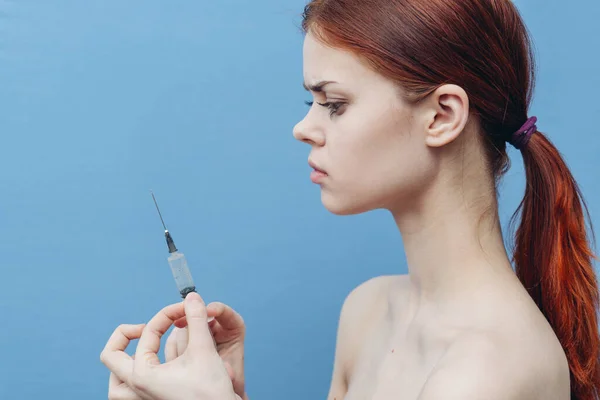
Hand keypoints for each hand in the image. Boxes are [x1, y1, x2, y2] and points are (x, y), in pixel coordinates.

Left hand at [100, 292, 240, 399]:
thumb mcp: (203, 349)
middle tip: (145, 328)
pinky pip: (129, 388)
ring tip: (142, 347)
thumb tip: (191, 297)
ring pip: (116, 379)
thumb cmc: (210, 391)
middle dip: (125, 336)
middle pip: (111, 357)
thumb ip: (196, 319)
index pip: (148, 332)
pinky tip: (154, 365)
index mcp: (142, 375)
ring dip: (125, 359)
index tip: (186, 309)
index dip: (167, 314)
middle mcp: (136, 389)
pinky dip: (135, 373)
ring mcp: (142, 398)